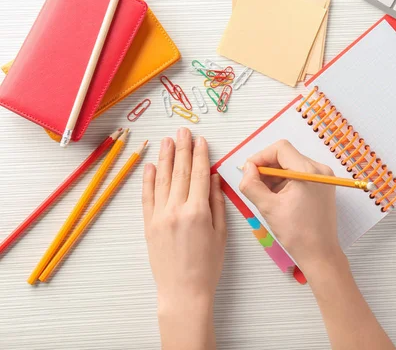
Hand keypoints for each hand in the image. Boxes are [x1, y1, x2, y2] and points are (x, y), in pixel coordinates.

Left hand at [142, 128, 225, 349]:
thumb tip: (214, 178)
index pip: (199, 174)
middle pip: (180, 172)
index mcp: (198, 211)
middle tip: (183, 130)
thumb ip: (217, 203)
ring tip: (167, 140)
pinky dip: (148, 180)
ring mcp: (159, 216)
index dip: (200, 154)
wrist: (183, 291)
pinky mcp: (148, 224)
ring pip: (162, 180)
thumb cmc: (208, 266)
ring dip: (165, 157)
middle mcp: (176, 209)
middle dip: (182, 149)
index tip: (201, 139)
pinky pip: (147, 197)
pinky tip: (151, 166)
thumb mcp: (220, 234)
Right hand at [239, 140, 342, 275]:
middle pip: (286, 156)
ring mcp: (324, 178)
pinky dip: (285, 182)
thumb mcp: (268, 207)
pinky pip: (300, 175)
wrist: (320, 254)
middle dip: (267, 168)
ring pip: (292, 165)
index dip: (261, 156)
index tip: (248, 171)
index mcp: (308, 171)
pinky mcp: (323, 187)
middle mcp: (320, 170)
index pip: (281, 148)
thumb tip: (246, 169)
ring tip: (265, 195)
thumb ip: (252, 184)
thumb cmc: (297, 233)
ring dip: (275, 176)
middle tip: (253, 183)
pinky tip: (277, 198)